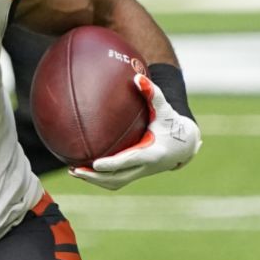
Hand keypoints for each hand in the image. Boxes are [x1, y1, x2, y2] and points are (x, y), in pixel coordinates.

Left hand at [70, 73, 201, 190]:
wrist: (185, 144)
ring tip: (73, 171)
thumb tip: (137, 77)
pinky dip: (100, 178)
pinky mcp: (137, 174)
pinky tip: (83, 170)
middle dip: (96, 176)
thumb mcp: (164, 109)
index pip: (130, 160)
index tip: (95, 164)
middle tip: (74, 169)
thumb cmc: (171, 122)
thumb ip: (152, 93)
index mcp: (153, 152)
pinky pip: (117, 180)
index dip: (113, 164)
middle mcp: (147, 166)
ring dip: (95, 180)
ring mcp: (141, 172)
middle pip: (119, 177)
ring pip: (116, 182)